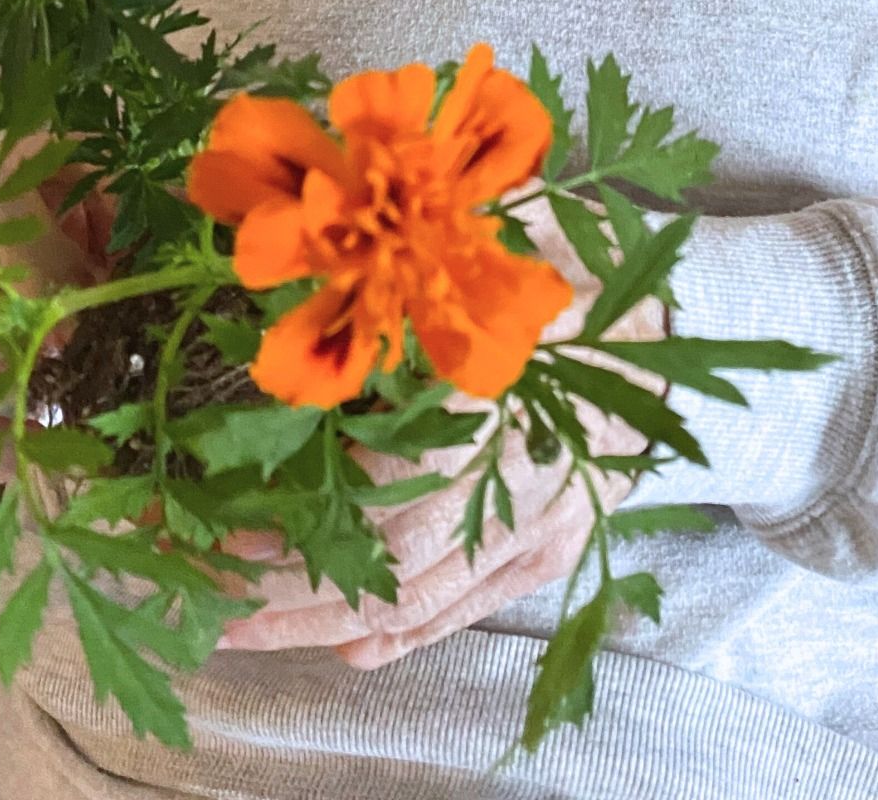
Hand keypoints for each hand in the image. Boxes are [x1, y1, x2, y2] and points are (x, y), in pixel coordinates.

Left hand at [208, 185, 669, 666]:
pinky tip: (348, 644)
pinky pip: (478, 601)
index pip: (381, 483)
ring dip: (324, 618)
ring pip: (425, 592)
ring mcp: (550, 520)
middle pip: (392, 556)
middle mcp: (528, 473)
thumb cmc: (580, 256)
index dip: (295, 516)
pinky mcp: (563, 543)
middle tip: (190, 588)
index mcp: (507, 392)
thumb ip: (424, 250)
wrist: (686, 314)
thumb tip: (323, 241)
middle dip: (284, 585)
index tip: (214, 519)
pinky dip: (411, 631)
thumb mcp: (505, 232)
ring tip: (234, 624)